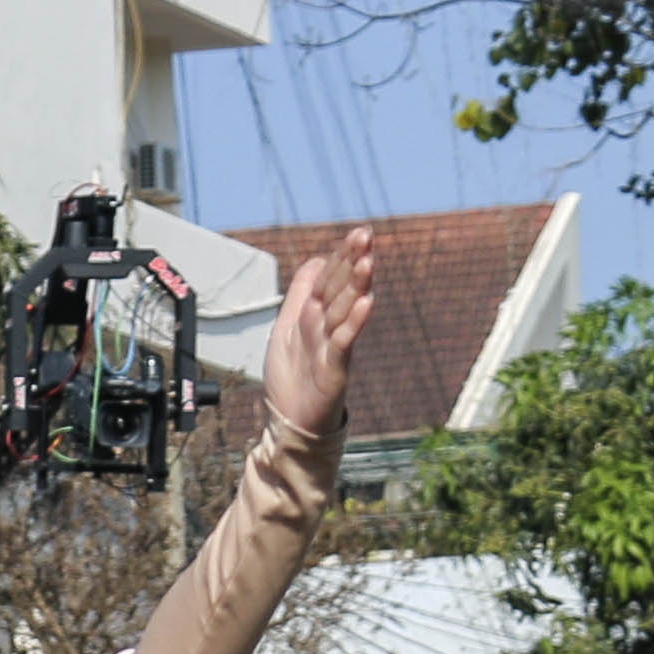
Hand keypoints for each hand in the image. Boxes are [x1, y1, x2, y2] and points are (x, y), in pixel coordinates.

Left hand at [262, 227, 377, 449]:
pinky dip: (354, 323)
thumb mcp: (287, 326)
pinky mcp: (334, 370)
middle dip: (353, 262)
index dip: (342, 255)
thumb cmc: (292, 377)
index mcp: (315, 316)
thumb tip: (317, 260)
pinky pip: (344, 342)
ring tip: (367, 261)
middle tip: (367, 235)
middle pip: (341, 289)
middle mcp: (326, 327)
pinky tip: (365, 303)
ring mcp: (332, 347)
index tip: (358, 232)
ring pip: (344, 311)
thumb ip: (302, 293)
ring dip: (356, 285)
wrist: (290, 421)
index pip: (331, 278)